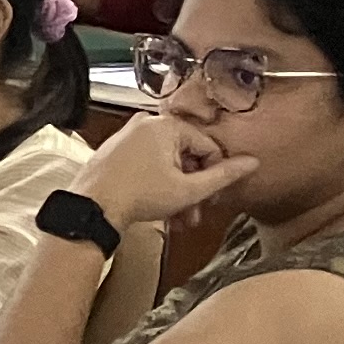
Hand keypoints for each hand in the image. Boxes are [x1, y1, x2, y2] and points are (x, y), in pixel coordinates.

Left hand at [80, 111, 259, 232]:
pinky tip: (164, 211)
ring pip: (168, 163)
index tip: (214, 198)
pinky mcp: (116, 151)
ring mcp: (128, 136)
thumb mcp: (189, 189)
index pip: (208, 147)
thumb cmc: (139, 195)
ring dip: (179, 192)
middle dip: (195, 188)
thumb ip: (223, 176)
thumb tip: (252, 162)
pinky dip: (159, 185)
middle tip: (198, 213)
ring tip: (181, 219)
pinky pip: (149, 164)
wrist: (91, 208)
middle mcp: (146, 124)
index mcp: (166, 125)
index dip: (216, 175)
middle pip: (187, 156)